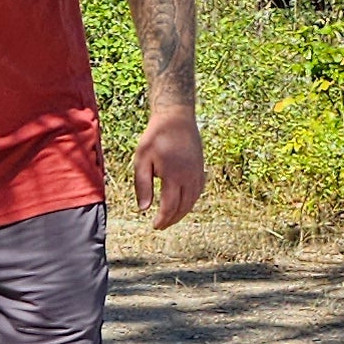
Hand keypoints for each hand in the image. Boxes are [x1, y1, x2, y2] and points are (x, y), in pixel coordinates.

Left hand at [132, 106, 204, 231]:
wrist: (176, 117)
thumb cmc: (156, 137)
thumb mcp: (142, 160)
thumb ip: (143, 185)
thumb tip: (144, 209)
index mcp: (174, 176)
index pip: (169, 207)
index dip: (162, 220)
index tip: (155, 226)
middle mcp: (189, 177)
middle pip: (183, 207)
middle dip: (172, 219)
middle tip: (161, 225)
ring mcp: (197, 172)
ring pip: (193, 200)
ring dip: (182, 212)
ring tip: (170, 218)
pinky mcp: (201, 167)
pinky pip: (198, 190)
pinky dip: (191, 201)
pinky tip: (183, 203)